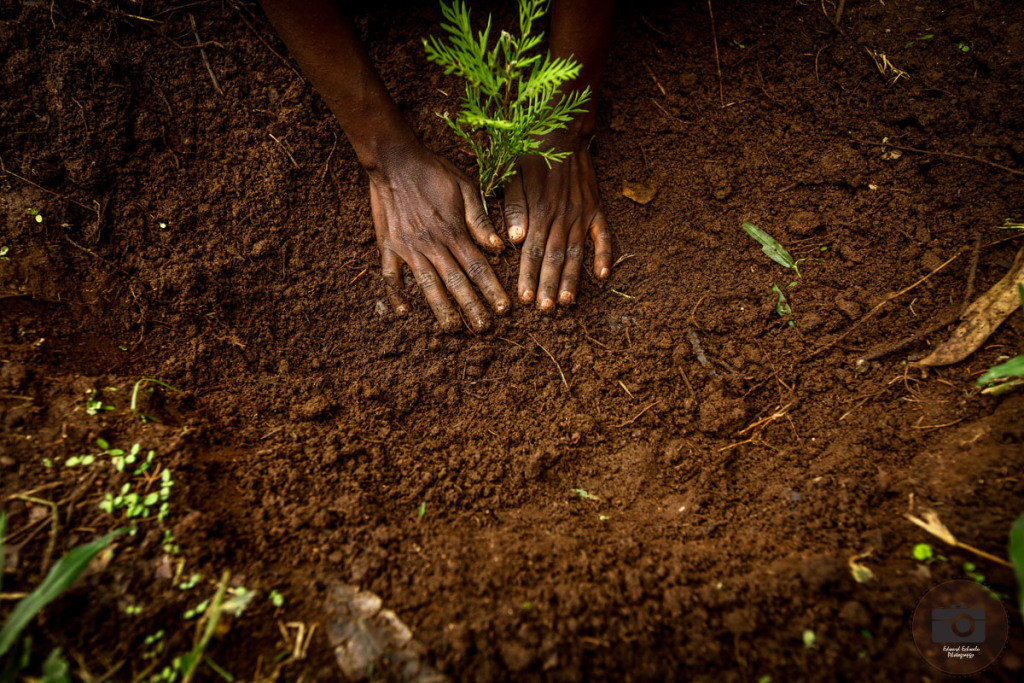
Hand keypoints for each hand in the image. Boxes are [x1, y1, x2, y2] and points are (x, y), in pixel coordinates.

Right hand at [369, 144, 509, 331]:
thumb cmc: (434, 170)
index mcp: (454, 231)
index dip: (492, 290)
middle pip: (456, 283)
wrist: (394, 159)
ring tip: (451, 329)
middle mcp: (432, 244)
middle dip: (472, 307)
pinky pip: (391, 276)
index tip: (504, 309)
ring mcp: (408, 247)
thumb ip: (480, 219)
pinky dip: (396, 294)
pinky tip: (404, 311)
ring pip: (427, 285)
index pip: (478, 268)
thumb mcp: (465, 187)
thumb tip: (498, 247)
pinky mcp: (388, 245)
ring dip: (440, 309)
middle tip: (484, 328)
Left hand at [503, 131, 612, 311]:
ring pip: (576, 253)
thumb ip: (513, 208)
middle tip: (546, 311)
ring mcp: (582, 214)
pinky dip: (604, 255)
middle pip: (554, 258)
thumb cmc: (529, 152)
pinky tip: (603, 276)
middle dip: (549, 286)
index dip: (529, 277)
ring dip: (572, 279)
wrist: (562, 129)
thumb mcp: (511, 174)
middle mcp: (562, 217)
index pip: (532, 251)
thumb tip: (515, 241)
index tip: (526, 300)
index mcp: (539, 211)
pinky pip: (603, 236)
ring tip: (567, 302)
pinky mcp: (596, 208)